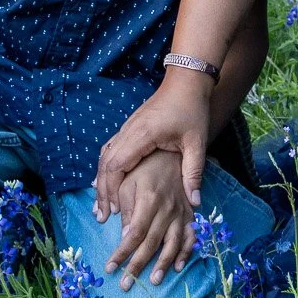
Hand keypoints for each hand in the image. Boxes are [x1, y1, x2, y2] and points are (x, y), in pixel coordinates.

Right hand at [94, 70, 211, 219]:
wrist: (186, 81)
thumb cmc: (192, 109)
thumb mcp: (197, 142)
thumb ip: (194, 172)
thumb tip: (195, 202)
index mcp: (143, 135)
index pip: (117, 164)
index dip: (113, 189)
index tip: (116, 209)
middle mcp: (129, 131)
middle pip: (105, 163)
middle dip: (102, 191)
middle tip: (102, 215)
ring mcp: (127, 128)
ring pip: (104, 156)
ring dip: (101, 181)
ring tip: (101, 205)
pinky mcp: (129, 128)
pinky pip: (110, 149)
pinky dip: (105, 168)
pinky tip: (104, 182)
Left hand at [103, 149, 197, 289]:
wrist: (173, 153)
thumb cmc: (144, 167)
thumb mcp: (127, 182)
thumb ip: (126, 208)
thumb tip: (125, 236)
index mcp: (149, 200)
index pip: (133, 234)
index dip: (122, 253)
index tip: (110, 268)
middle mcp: (167, 209)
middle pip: (151, 243)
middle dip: (137, 265)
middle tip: (125, 284)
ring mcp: (181, 212)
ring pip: (173, 243)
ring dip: (163, 264)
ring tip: (153, 281)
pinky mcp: (190, 213)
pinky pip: (191, 236)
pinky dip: (186, 252)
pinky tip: (179, 267)